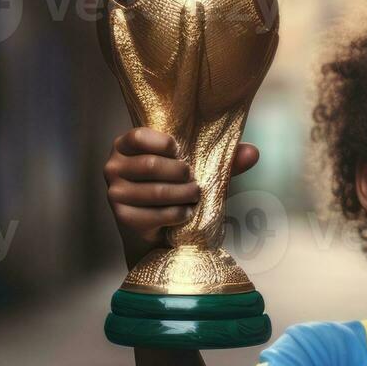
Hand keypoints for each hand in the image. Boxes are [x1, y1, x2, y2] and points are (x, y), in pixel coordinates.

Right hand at [104, 127, 259, 269]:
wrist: (159, 230)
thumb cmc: (176, 190)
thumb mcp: (197, 169)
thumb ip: (225, 159)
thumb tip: (253, 152)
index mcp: (125, 146)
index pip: (139, 136)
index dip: (166, 144)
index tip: (182, 153)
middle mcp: (113, 167)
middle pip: (151, 165)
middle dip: (182, 174)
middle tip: (194, 181)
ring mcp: (114, 193)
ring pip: (157, 191)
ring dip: (184, 195)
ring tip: (194, 196)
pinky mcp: (122, 218)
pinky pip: (156, 215)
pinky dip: (178, 214)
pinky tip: (186, 213)